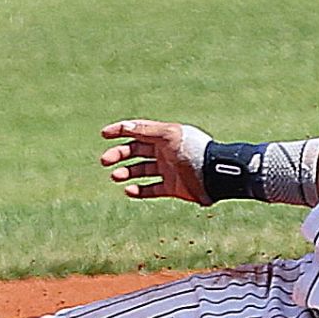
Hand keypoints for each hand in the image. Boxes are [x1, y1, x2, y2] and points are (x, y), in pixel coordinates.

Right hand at [98, 120, 213, 205]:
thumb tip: (125, 126)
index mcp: (164, 136)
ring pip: (140, 171)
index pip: (138, 130)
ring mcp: (168, 170)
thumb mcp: (168, 135)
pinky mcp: (172, 188)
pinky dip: (138, 191)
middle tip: (106, 161)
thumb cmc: (193, 150)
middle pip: (135, 151)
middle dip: (119, 154)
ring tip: (116, 176)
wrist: (214, 175)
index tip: (104, 134)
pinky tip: (129, 190)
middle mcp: (165, 152)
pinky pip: (151, 190)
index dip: (120, 130)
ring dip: (126, 173)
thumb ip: (146, 131)